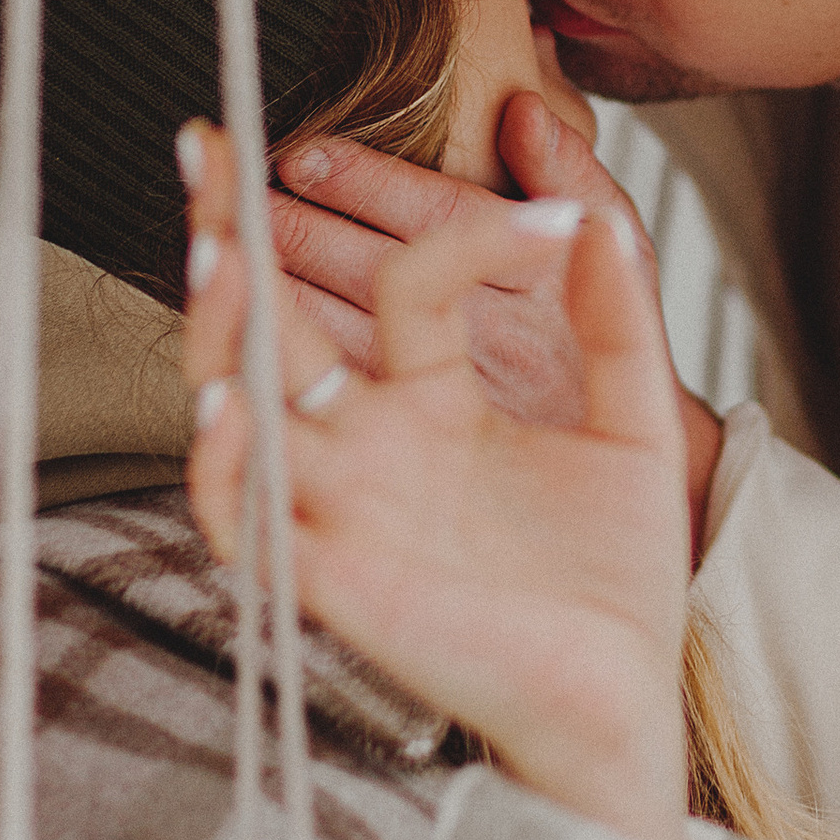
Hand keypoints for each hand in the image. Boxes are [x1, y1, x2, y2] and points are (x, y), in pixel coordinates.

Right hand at [180, 124, 693, 839]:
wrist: (625, 698)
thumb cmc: (614, 574)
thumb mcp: (632, 419)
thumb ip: (618, 314)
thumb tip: (598, 208)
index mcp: (436, 395)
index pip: (409, 278)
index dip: (457, 225)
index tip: (552, 205)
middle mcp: (372, 442)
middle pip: (278, 320)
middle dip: (233, 233)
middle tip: (207, 141)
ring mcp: (345, 506)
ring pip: (244, 403)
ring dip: (221, 329)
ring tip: (218, 249)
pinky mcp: (336, 580)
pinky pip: (251, 520)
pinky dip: (233, 464)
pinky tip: (233, 401)